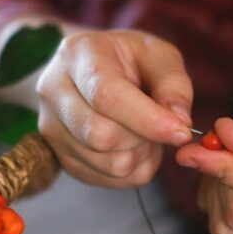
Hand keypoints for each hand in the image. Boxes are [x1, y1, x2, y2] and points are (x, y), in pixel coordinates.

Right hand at [36, 30, 194, 186]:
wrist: (91, 71)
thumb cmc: (129, 61)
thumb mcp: (158, 55)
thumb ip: (173, 84)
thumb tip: (180, 123)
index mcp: (78, 54)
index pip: (106, 96)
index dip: (147, 120)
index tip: (181, 133)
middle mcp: (54, 90)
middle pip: (100, 135)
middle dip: (143, 138)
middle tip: (160, 126)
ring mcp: (50, 126)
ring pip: (106, 163)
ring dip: (140, 156)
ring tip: (146, 134)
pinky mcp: (60, 155)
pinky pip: (106, 179)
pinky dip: (131, 170)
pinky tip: (133, 147)